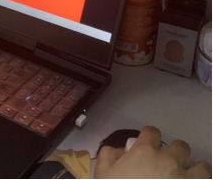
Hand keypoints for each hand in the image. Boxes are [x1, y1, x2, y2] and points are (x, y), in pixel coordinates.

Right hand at [96, 127, 211, 178]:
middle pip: (181, 146)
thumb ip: (109, 155)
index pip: (152, 132)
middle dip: (175, 152)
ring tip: (186, 178)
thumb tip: (120, 150)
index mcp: (145, 152)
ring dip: (195, 171)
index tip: (146, 143)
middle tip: (167, 163)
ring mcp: (185, 178)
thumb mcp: (103, 173)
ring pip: (202, 167)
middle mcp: (168, 161)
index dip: (149, 136)